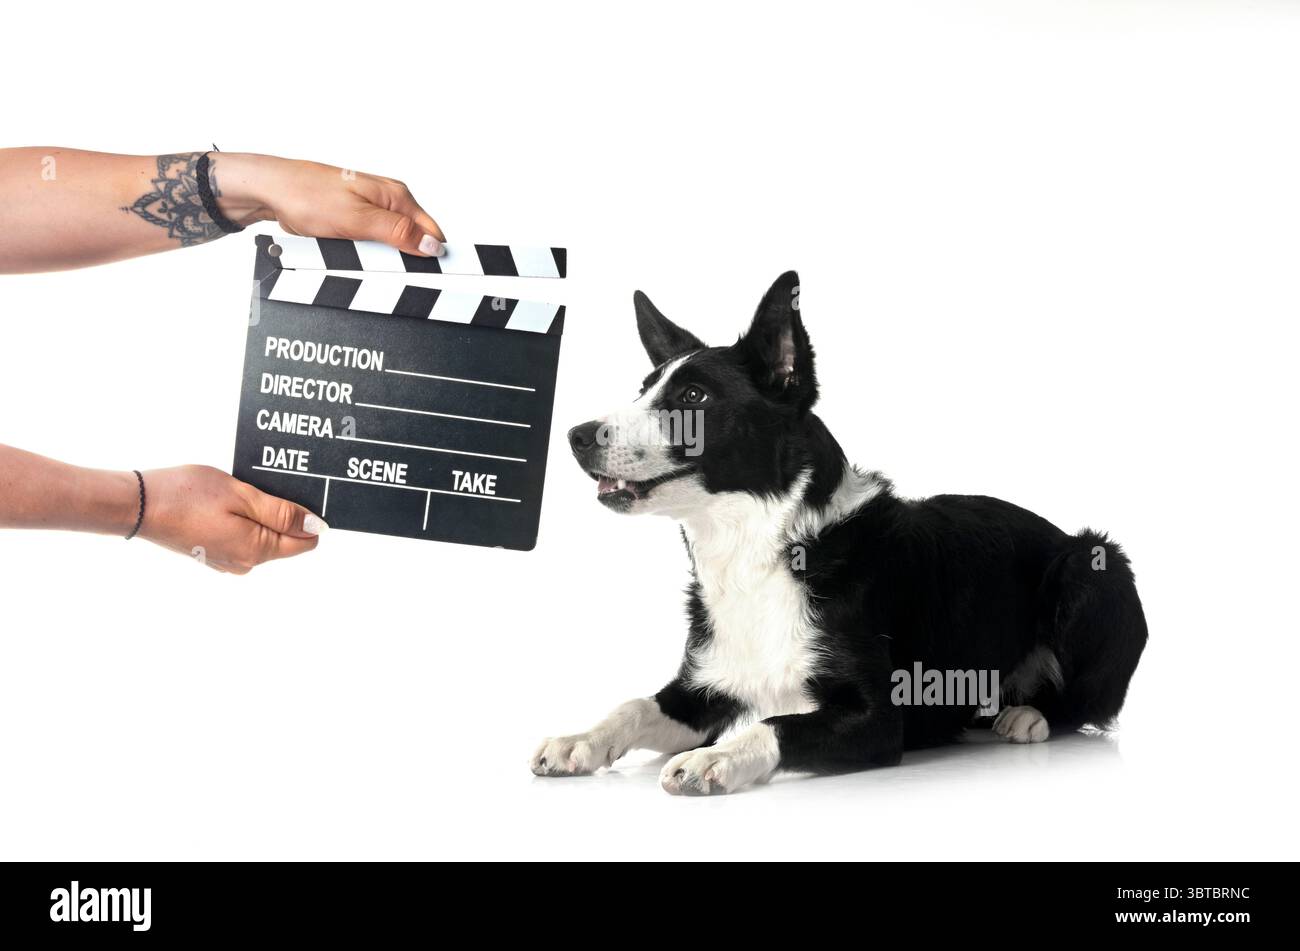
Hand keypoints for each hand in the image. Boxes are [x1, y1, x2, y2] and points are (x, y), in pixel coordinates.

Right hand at [139, 465, 324, 573]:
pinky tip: (224, 501)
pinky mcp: (212, 553)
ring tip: (237, 491)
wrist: (137, 505)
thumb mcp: (242, 495)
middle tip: (258, 486)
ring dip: (259, 514)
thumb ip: (282, 513)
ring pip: (262, 536)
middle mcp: (246, 563)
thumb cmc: (187, 495)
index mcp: (258, 550)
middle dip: (282, 512)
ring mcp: (227, 561)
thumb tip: (316, 527)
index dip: (307, 516)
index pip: (306, 541)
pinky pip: (242, 536)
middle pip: (285, 539)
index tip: (293, 492)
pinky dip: (241, 519)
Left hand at [214, 153, 446, 256]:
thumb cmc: (308, 196)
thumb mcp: (358, 219)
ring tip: (357, 257)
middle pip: (412, 242)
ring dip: (378, 261)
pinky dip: (362, 257)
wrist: (271, 191)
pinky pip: (370, 247)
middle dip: (402, 262)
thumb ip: (398, 232)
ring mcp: (371, 211)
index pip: (431, 232)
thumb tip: (433, 246)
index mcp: (396, 196)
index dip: (435, 256)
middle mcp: (387, 201)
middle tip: (382, 269)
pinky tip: (348, 254)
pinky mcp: (355, 222)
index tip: (435, 279)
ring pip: (389, 248)